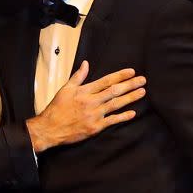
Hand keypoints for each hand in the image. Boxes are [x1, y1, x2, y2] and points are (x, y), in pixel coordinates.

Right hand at [26, 60, 145, 152]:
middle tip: (143, 80)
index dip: (120, 76)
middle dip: (130, 85)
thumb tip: (85, 64)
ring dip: (130, 98)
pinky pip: (112, 121)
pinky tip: (132, 113)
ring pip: (116, 104)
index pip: (106, 81)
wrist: (50, 128)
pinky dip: (122, 117)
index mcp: (84, 91)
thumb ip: (78, 77)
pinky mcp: (95, 127)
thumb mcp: (65, 89)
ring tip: (141, 92)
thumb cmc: (57, 108)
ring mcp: (94, 115)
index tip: (132, 72)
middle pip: (114, 91)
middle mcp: (91, 102)